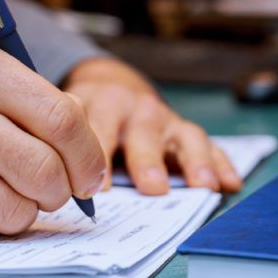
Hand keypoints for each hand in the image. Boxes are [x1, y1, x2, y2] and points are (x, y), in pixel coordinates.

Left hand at [63, 58, 241, 194]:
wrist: (109, 88)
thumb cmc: (84, 118)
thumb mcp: (67, 122)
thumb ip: (60, 147)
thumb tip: (47, 189)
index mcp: (99, 105)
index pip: (98, 128)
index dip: (99, 154)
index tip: (100, 188)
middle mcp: (135, 109)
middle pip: (143, 132)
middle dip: (148, 159)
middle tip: (152, 186)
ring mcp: (164, 119)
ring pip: (184, 136)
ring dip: (195, 161)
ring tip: (203, 187)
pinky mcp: (185, 131)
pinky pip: (208, 145)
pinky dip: (221, 164)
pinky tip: (230, 184)